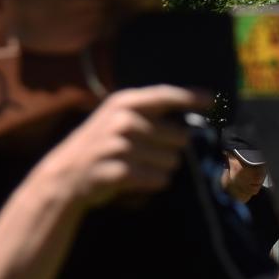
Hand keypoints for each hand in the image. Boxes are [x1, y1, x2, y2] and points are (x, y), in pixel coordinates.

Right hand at [34, 84, 209, 211]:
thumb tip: (195, 117)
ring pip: (172, 161)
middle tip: (146, 154)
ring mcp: (120, 146)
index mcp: (124, 102)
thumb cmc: (100, 146)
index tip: (212, 99)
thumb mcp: (117, 119)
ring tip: (136, 166)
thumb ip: (149, 114)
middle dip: (170, 150)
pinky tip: (134, 180)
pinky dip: (153, 183)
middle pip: (179, 138)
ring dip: (161, 168)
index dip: (191, 98)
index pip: (166, 95)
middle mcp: (123, 120)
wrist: (65, 175)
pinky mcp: (121, 171)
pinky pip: (160, 179)